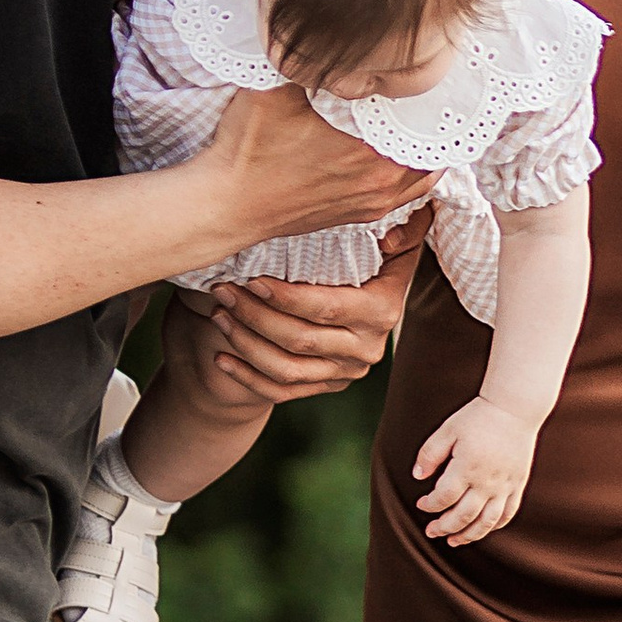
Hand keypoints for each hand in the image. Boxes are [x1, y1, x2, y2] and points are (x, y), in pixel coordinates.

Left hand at [195, 261, 414, 404]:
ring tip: (218, 315)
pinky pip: (283, 391)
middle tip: (223, 290)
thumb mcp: (397, 239)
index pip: (326, 308)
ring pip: (287, 369)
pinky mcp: (328, 385)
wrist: (379, 298)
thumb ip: (402, 230)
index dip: (285, 297)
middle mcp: (366, 348)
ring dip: (246, 344)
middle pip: (300, 339)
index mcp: (381, 310)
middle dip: (254, 315)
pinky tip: (220, 358)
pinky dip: (248, 378)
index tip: (251, 278)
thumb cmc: (380, 255)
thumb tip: (385, 241)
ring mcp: (346, 371)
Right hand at [205, 82, 433, 247]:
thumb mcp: (275, 89)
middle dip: (428, 115)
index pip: (425, 117)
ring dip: (422, 143)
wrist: (226, 205)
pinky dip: (411, 170)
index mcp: (370, 151)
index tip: (425, 67)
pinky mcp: (361, 214)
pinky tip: (399, 149)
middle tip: (425, 86)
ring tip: (417, 115)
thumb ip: (310, 62)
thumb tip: (330, 28)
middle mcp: (381, 182)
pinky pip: (406, 192)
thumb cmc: (248, 151)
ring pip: (424, 170)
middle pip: (430, 143)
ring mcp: (373, 201)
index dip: (429, 89)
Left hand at [413, 395, 539, 546]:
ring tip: (454, 541)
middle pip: (462, 516)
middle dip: (443, 527)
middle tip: (431, 531)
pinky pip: (507, 513)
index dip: (429, 505)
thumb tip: (417, 476)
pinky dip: (493, 526)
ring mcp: (505, 486)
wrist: (515, 408)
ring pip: (486, 522)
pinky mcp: (517, 485)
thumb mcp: (448, 430)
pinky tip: (482, 529)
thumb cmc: (478, 416)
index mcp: (466, 468)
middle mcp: (486, 482)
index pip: (443, 498)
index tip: (421, 504)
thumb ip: (430, 453)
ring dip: (468, 535)